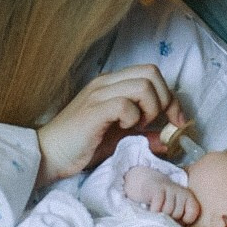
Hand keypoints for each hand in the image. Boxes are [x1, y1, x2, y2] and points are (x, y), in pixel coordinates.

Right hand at [36, 66, 185, 184]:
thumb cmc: (83, 146)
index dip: (171, 97)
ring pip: (143, 85)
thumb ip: (144, 135)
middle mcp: (106, 82)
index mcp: (112, 83)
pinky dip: (133, 118)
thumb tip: (168, 140)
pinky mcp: (93, 110)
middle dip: (165, 100)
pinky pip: (125, 104)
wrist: (50, 154)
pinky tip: (125, 129)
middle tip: (157, 123)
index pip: (152, 73)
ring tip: (138, 126)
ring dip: (150, 109)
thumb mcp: (119, 139)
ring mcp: (99, 93)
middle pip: (152, 73)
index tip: (176, 121)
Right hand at [123, 165, 200, 223]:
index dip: (184, 221)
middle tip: (163, 217)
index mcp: (189, 197)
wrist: (149, 183)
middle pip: (178, 213)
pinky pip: (158, 204)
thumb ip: (179, 222)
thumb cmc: (164, 203)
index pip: (192, 213)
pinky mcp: (157, 188)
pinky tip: (152, 211)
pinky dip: (154, 211)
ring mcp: (169, 188)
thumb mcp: (175, 211)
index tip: (176, 219)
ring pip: (168, 210)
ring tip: (157, 214)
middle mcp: (181, 191)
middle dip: (170, 219)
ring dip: (160, 215)